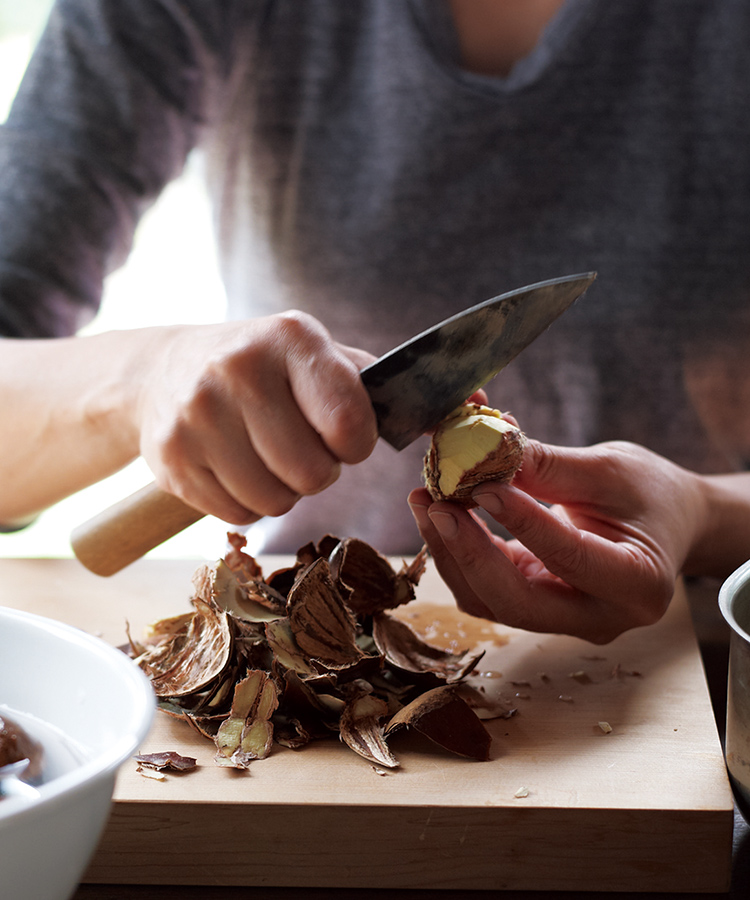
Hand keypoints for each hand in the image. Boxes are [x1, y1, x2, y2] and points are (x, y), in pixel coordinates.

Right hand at [135, 311, 377, 523]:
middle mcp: (237, 369)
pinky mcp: (169, 457)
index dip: (356, 444)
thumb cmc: (261, 369)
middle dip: (318, 472)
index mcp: (289, 337)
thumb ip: (367, 385)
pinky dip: (245, 503)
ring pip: (275, 502)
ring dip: (281, 491)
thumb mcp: (311, 354)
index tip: (344, 438)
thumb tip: (431, 424)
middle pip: (311, 473)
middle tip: (299, 449)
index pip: (347, 422)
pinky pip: (237, 516)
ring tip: (265, 457)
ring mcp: (197, 414)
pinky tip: (233, 468)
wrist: (163, 371)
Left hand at [408, 440, 707, 642]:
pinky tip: (439, 514)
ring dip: (450, 552)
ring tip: (426, 500)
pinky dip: (459, 553)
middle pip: (517, 601)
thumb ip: (551, 465)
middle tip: (436, 502)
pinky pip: (487, 590)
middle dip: (468, 551)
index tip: (483, 484)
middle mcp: (600, 618)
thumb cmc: (651, 493)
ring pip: (491, 601)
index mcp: (638, 584)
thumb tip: (486, 450)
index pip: (570, 558)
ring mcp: (564, 620)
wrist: (666, 522)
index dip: (522, 523)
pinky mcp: (535, 607)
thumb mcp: (611, 469)